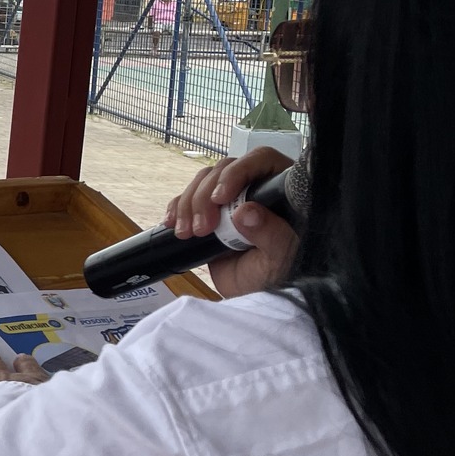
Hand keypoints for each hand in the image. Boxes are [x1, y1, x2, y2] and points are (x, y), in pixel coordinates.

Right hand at [163, 146, 299, 298]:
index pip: (259, 161)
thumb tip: (246, 211)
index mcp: (281, 189)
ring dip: (188, 205)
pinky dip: (175, 210)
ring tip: (188, 233)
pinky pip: (185, 199)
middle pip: (223, 170)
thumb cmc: (279, 274)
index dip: (236, 173)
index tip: (220, 199)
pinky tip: (172, 225)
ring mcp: (229, 199)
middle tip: (203, 228)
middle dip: (205, 197)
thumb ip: (271, 233)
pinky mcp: (208, 212)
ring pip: (201, 183)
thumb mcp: (282, 257)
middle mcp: (255, 186)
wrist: (256, 294)